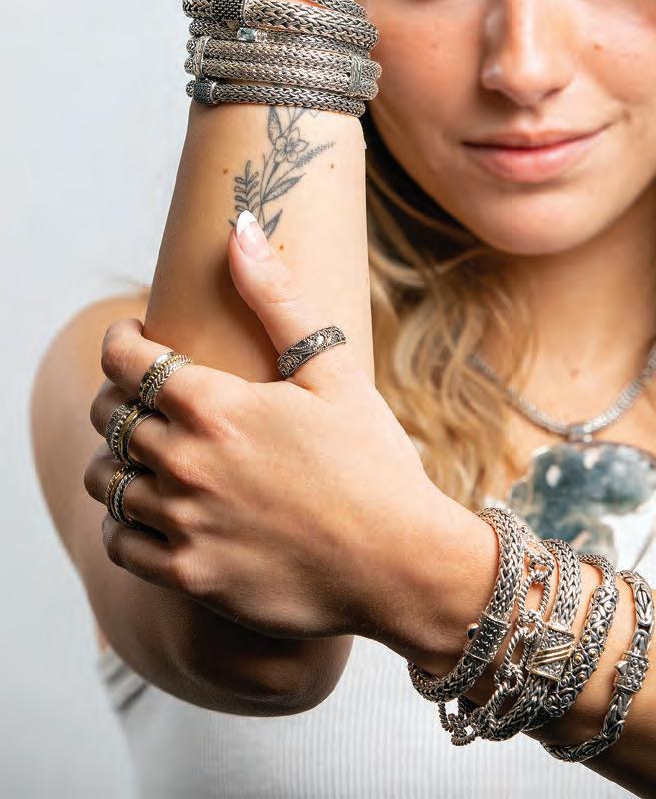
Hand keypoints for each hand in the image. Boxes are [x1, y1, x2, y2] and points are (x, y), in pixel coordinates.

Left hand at [83, 212, 445, 642]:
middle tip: (146, 395)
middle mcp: (187, 461)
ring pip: (105, 480)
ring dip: (116, 459)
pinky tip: (153, 510)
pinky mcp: (190, 575)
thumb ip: (276, 298)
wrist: (401, 564)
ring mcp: (185, 522)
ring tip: (146, 453)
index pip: (124, 359)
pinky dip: (125, 521)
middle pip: (107, 417)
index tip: (135, 337)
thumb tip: (239, 229)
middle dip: (117, 396)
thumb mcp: (332, 370)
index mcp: (216, 405)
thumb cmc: (373, 461)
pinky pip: (122, 542)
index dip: (121, 340)